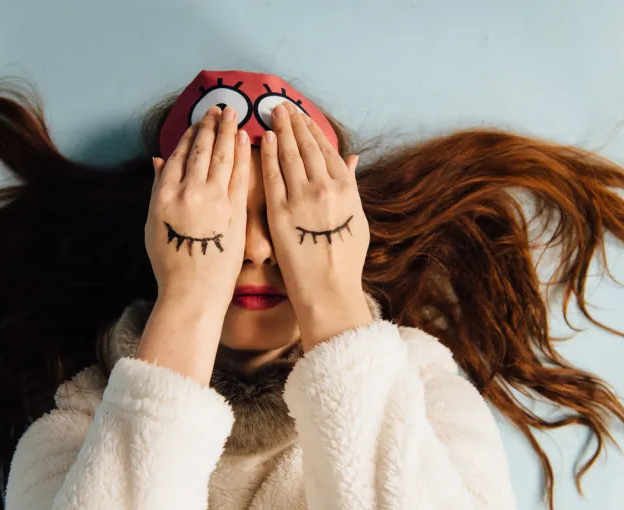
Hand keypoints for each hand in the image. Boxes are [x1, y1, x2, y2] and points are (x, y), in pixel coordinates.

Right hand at [147, 105, 250, 309]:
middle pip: (200, 150)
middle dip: (210, 126)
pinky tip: (245, 138)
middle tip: (219, 108)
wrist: (192, 292)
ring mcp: (213, 200)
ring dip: (226, 131)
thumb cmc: (170, 263)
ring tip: (232, 114)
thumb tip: (159, 160)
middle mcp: (187, 191)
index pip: (178, 155)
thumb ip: (158, 189)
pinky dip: (242, 153)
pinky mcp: (235, 211)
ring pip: (221, 156)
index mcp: (163, 194)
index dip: (189, 136)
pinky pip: (239, 175)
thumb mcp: (153, 224)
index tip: (196, 122)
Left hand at [261, 103, 372, 347]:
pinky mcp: (280, 212)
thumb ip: (351, 185)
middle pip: (307, 147)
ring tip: (273, 113)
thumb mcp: (357, 219)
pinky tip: (266, 139)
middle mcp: (326, 188)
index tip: (303, 115)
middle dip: (294, 123)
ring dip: (282, 131)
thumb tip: (352, 158)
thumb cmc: (345, 260)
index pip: (326, 150)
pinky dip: (270, 155)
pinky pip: (273, 177)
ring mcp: (302, 199)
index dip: (313, 130)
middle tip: (282, 105)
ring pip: (290, 156)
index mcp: (346, 189)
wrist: (329, 290)